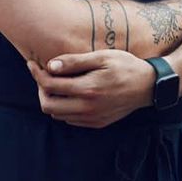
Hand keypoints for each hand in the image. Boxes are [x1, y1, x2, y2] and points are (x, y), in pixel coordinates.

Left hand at [28, 50, 155, 128]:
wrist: (149, 86)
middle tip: (44, 75)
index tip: (32, 64)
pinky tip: (71, 93)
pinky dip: (64, 108)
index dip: (37, 74)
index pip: (50, 86)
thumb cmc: (126, 66)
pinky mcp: (97, 123)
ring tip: (57, 83)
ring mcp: (92, 118)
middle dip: (41, 90)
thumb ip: (75, 61)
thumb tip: (50, 65)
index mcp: (87, 89)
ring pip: (58, 115)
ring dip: (52, 99)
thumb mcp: (102, 57)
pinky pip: (71, 120)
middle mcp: (87, 108)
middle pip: (48, 106)